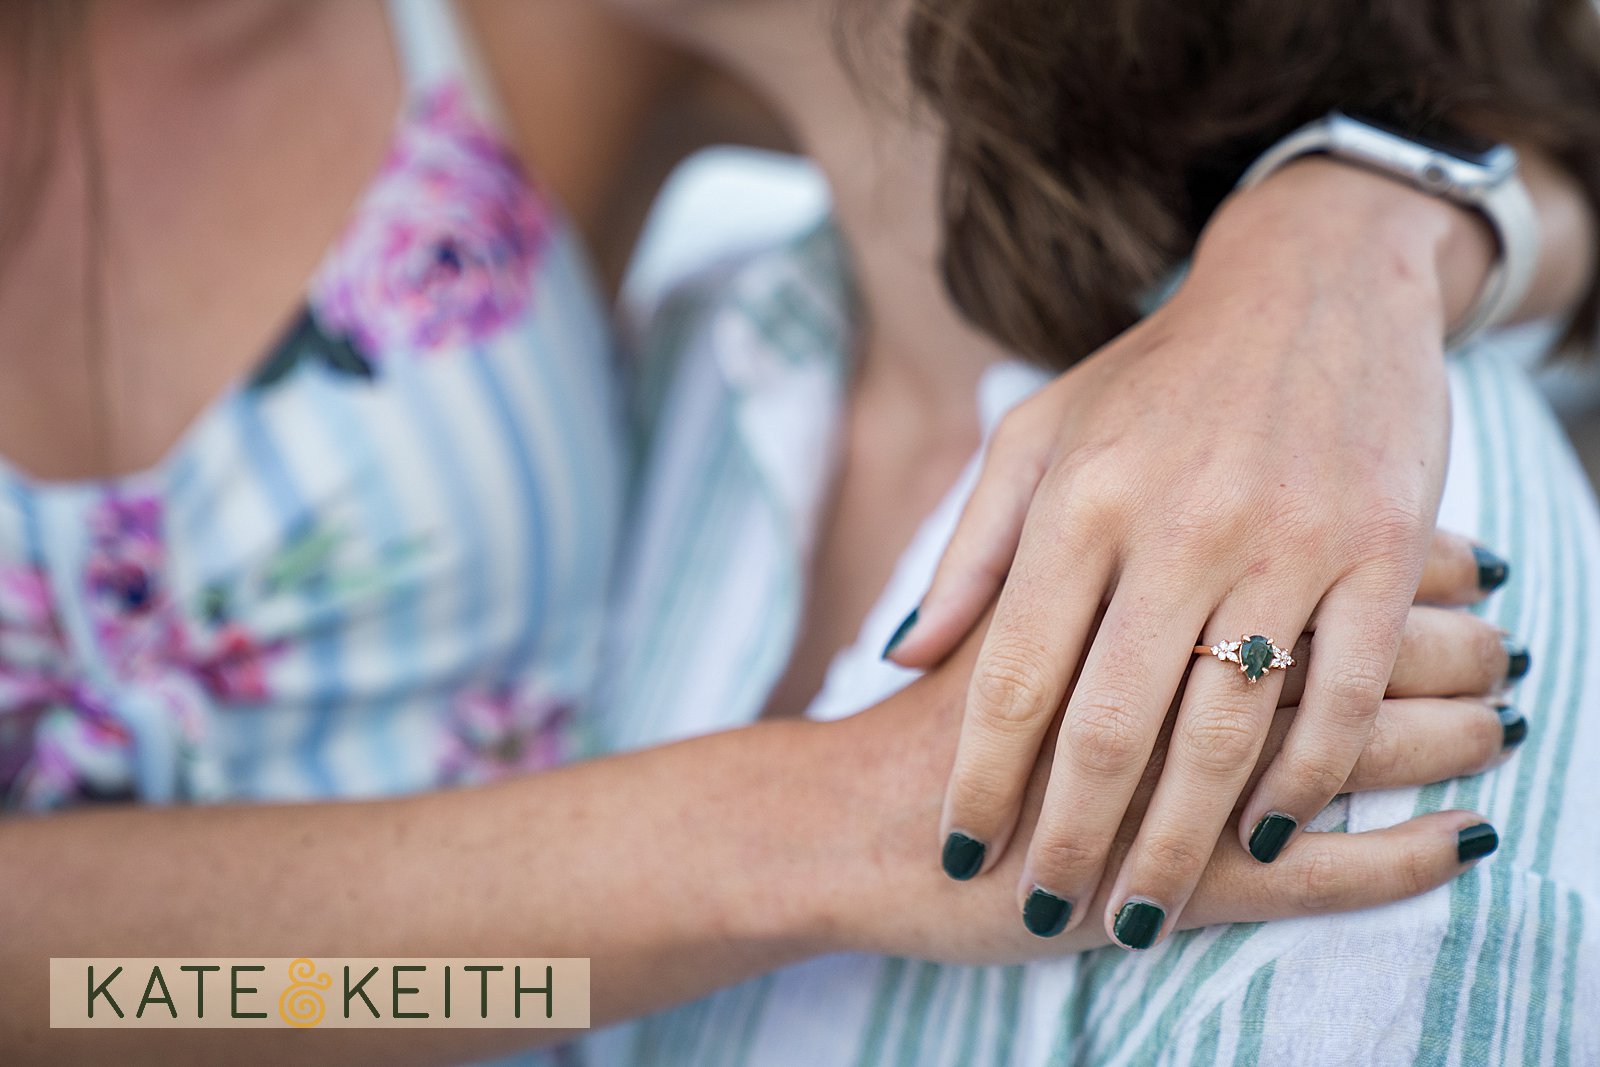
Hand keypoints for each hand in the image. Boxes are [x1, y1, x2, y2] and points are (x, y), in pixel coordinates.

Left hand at [883, 162, 1513, 947]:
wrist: (1315, 282)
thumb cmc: (1156, 375)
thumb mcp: (1040, 435)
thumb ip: (970, 552)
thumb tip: (900, 658)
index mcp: (1080, 502)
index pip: (1014, 676)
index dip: (981, 781)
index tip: (958, 854)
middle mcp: (1176, 527)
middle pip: (1112, 727)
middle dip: (1073, 841)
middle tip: (1047, 914)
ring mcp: (1286, 543)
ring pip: (1225, 733)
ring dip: (1180, 845)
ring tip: (1142, 920)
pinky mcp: (1378, 552)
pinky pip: (1341, 696)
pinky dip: (1308, 780)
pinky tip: (1270, 842)